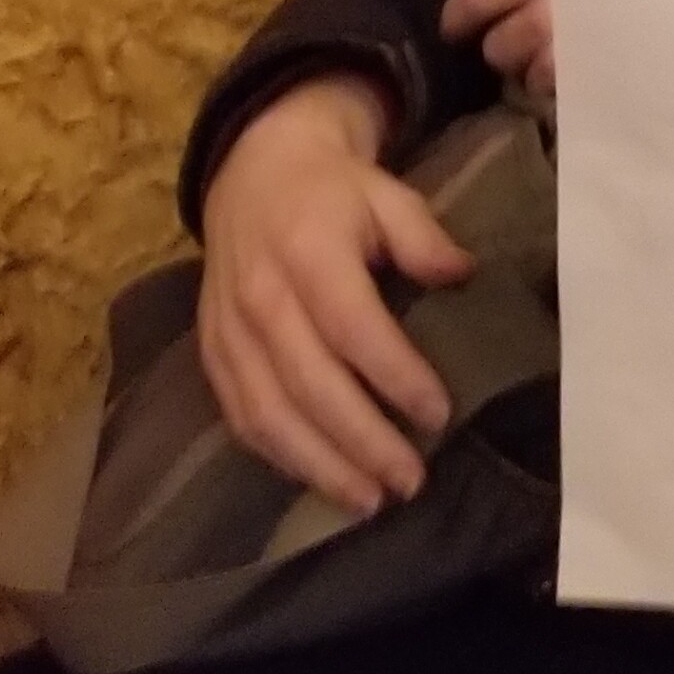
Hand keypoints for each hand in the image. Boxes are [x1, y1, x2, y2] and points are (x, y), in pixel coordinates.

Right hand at [196, 75, 473, 513]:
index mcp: (308, 252)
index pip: (352, 328)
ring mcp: (227, 332)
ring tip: (369, 501)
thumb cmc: (335, 190)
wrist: (253, 172)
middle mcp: (260, 299)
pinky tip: (319, 479)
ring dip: (318, 465)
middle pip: (308, 385)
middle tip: (410, 481)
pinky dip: (278, 455)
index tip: (439, 414)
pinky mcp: (210, 354)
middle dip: (361, 442)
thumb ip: (424, 237)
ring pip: (267, 414)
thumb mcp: (389, 193)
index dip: (395, 376)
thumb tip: (463, 276)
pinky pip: (240, 416)